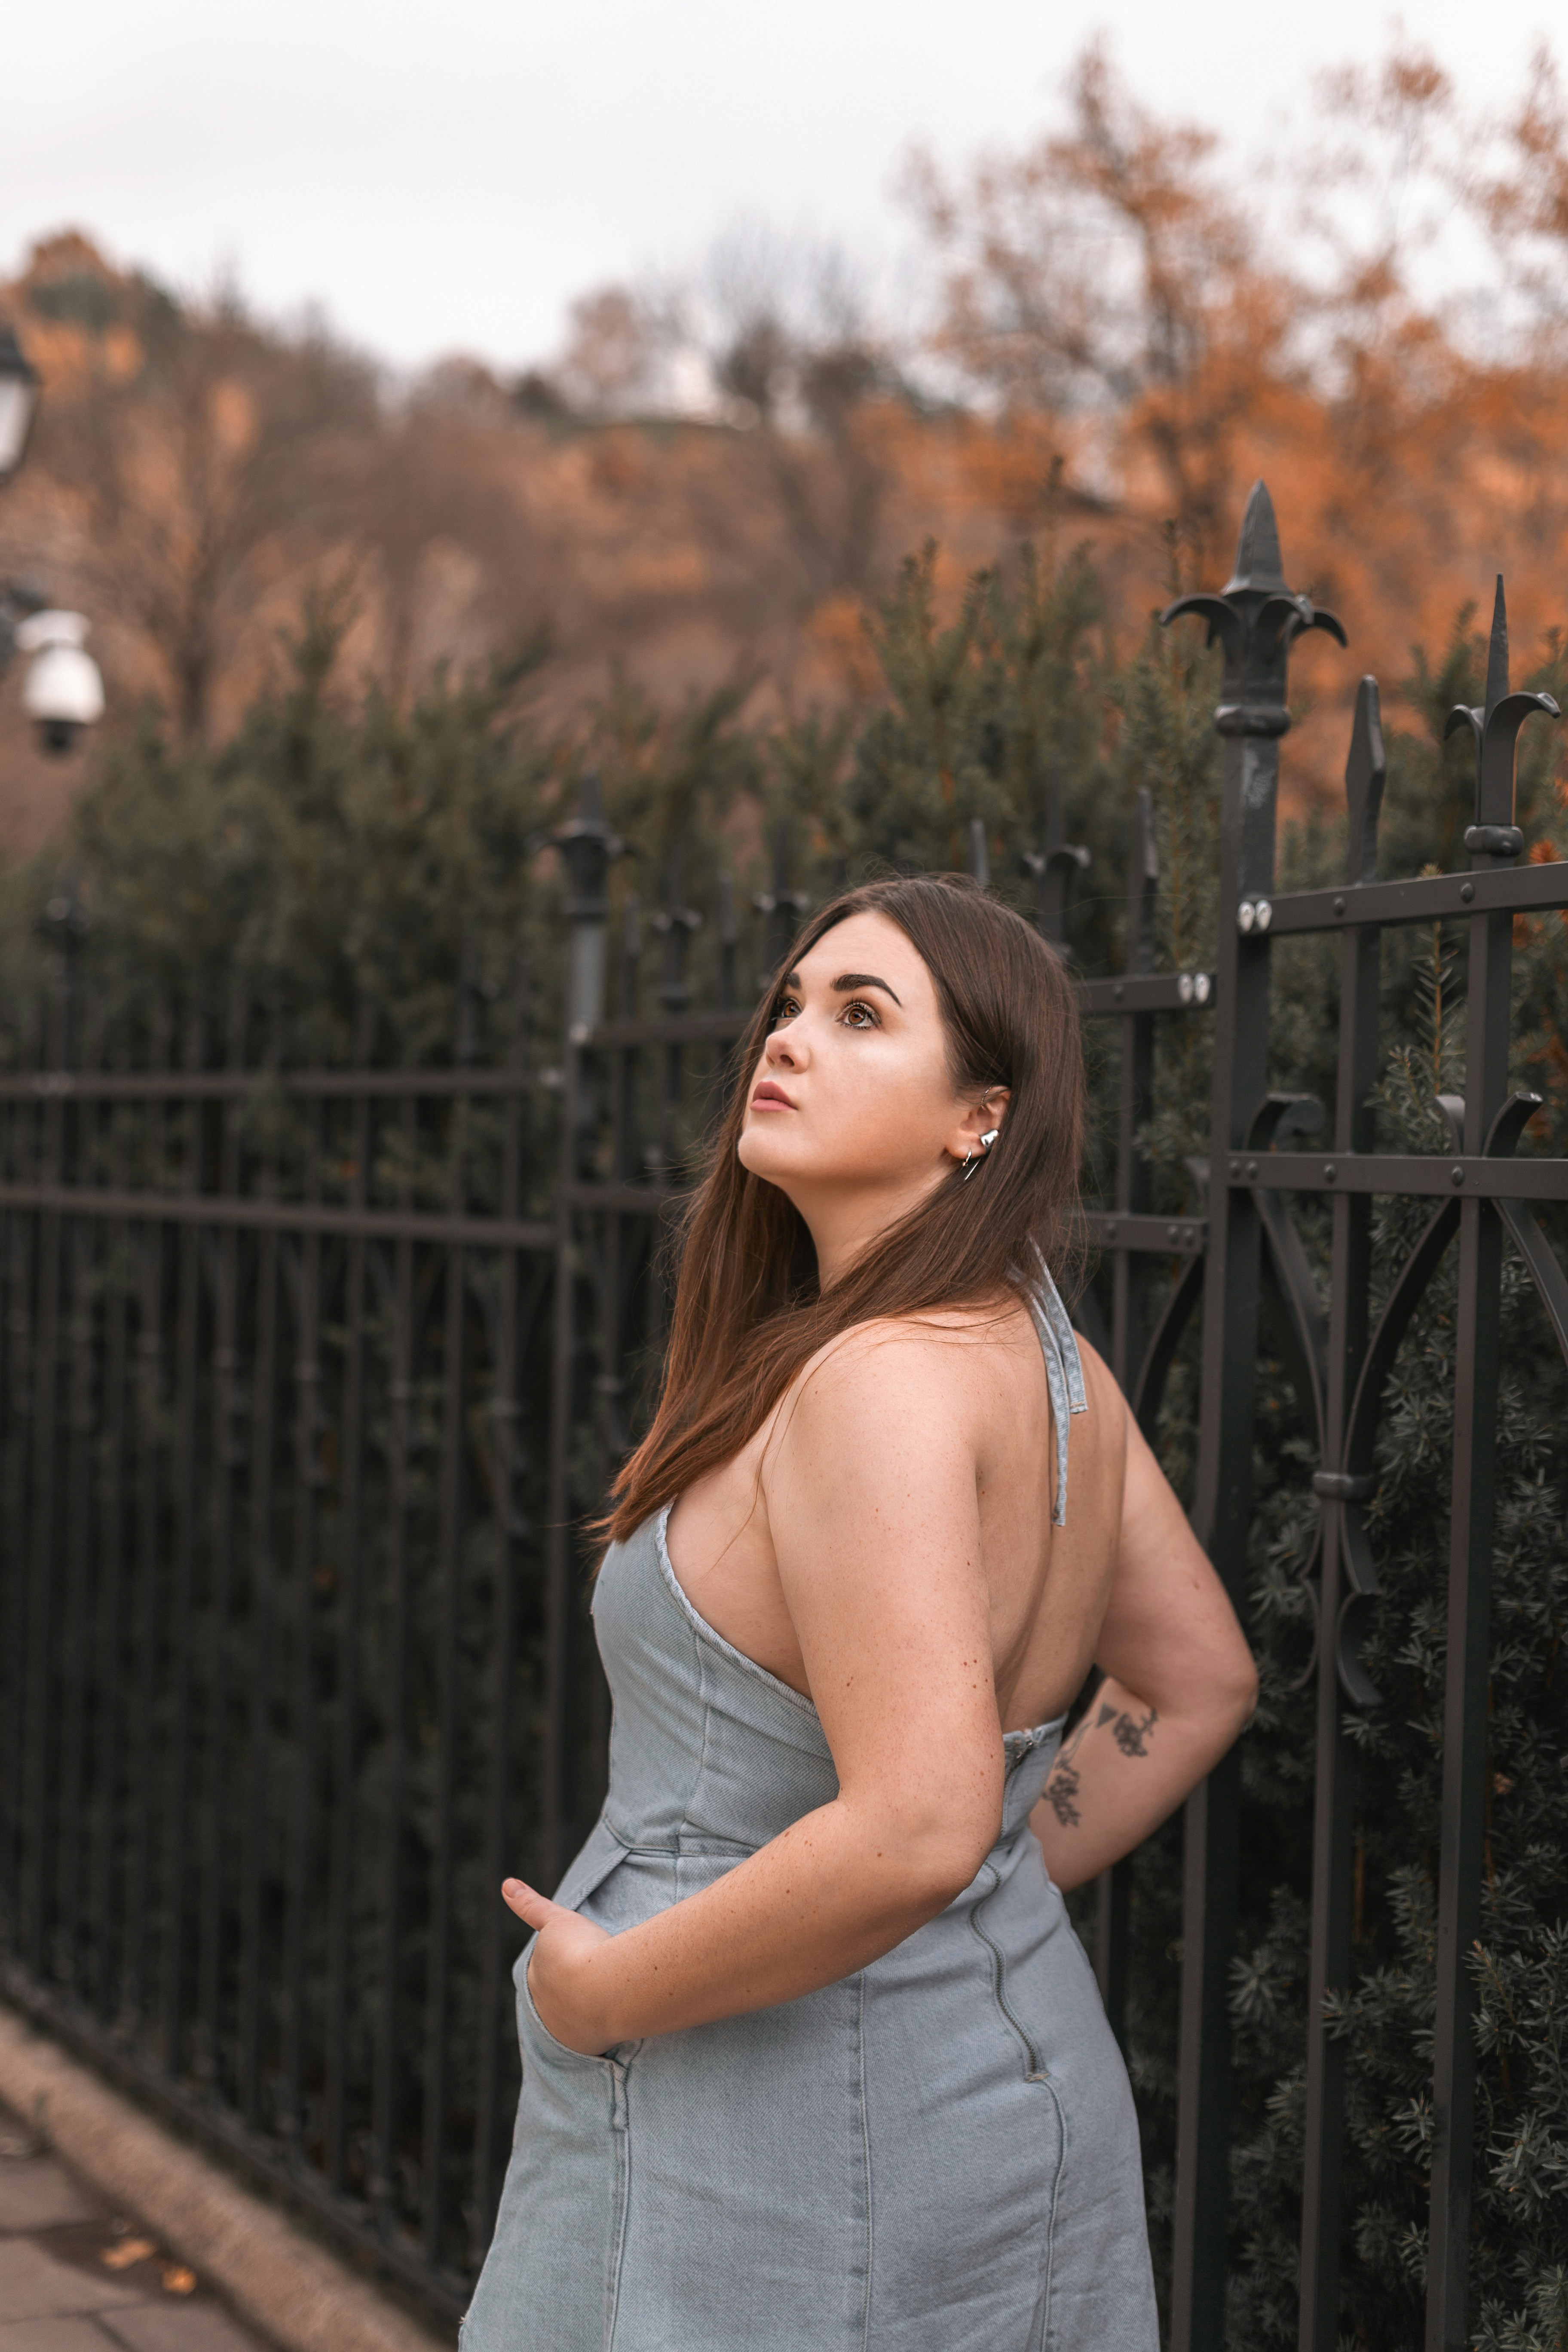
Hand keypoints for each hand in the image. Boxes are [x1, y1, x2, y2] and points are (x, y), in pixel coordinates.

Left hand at [502, 1879, 613, 2055]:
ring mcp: (563, 2031)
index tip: (579, 1958)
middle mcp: (543, 2009)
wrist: (605, 1987)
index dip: (566, 1962)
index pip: (546, 1971)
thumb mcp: (557, 1920)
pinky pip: (591, 2035)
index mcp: (537, 1979)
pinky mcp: (585, 2046)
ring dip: (588, 2006)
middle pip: (559, 1995)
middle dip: (574, 1986)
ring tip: (609, 1992)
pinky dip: (600, 2025)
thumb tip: (505, 1884)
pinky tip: (612, 2015)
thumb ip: (531, 1905)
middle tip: (598, 1971)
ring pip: (574, 2016)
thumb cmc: (582, 1949)